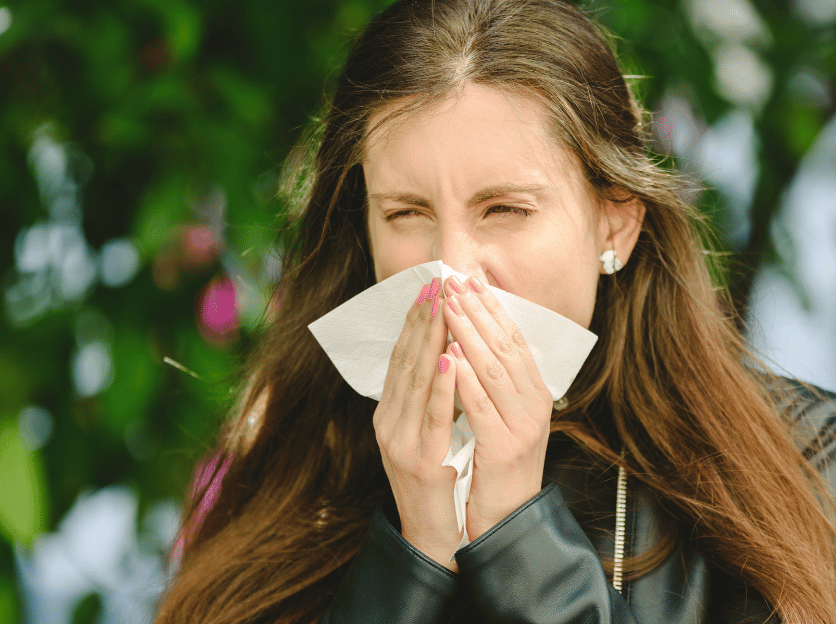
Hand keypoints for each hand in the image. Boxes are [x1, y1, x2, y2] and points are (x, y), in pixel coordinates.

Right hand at [373, 277, 461, 570]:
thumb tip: (439, 355)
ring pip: (415, 381)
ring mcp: (400, 441)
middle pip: (405, 362)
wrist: (429, 533)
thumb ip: (425, 399)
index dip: (414, 322)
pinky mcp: (419, 459)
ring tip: (441, 308)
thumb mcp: (423, 434)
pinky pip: (432, 416)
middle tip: (435, 285)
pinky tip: (447, 358)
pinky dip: (439, 385)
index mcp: (389, 414)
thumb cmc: (433, 481)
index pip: (401, 359)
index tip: (428, 290)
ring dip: (429, 340)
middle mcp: (388, 422)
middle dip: (422, 321)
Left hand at [442, 275, 553, 539]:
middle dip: (478, 311)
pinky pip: (481, 406)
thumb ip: (494, 381)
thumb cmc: (496, 465)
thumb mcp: (502, 415)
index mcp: (535, 392)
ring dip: (469, 333)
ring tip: (448, 305)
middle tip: (454, 281)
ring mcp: (523, 425)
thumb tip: (472, 337)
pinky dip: (465, 378)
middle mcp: (535, 404)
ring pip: (495, 369)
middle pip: (506, 346)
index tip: (469, 280)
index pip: (514, 339)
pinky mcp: (504, 447)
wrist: (505, 518)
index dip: (491, 308)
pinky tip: (450, 355)